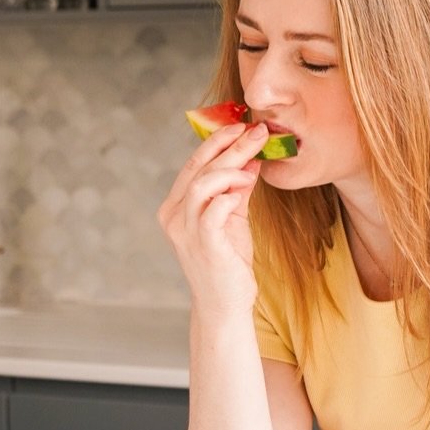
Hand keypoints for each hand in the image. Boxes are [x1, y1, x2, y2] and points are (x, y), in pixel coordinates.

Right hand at [157, 119, 268, 315]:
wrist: (225, 304)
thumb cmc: (228, 260)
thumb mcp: (232, 217)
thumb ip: (237, 188)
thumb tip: (251, 156)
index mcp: (176, 206)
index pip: (194, 164)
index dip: (216, 141)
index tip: (241, 125)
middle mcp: (174, 216)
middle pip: (198, 169)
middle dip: (229, 145)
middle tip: (256, 131)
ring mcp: (185, 231)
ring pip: (202, 185)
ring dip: (230, 169)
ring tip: (253, 165)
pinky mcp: (204, 245)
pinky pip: (212, 211)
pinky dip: (229, 194)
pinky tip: (247, 186)